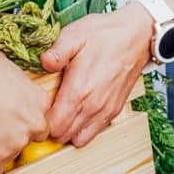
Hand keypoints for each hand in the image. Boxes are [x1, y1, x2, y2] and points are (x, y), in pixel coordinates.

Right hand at [0, 51, 50, 173]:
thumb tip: (4, 75)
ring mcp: (17, 142)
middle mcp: (35, 123)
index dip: (24, 116)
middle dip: (17, 135)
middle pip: (32, 138)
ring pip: (12, 155)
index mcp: (40, 100)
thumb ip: (13, 76)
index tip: (10, 116)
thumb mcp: (3, 63)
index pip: (42, 116)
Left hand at [41, 5, 152, 146]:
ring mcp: (105, 111)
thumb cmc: (104, 34)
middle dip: (52, 128)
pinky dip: (84, 129)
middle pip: (64, 135)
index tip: (37, 110)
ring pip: (80, 139)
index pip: (54, 125)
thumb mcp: (75, 35)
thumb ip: (57, 51)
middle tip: (46, 111)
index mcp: (79, 90)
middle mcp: (92, 106)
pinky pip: (95, 133)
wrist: (137, 36)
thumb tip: (44, 62)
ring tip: (61, 114)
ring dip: (68, 131)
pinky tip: (78, 113)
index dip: (42, 121)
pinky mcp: (114, 111)